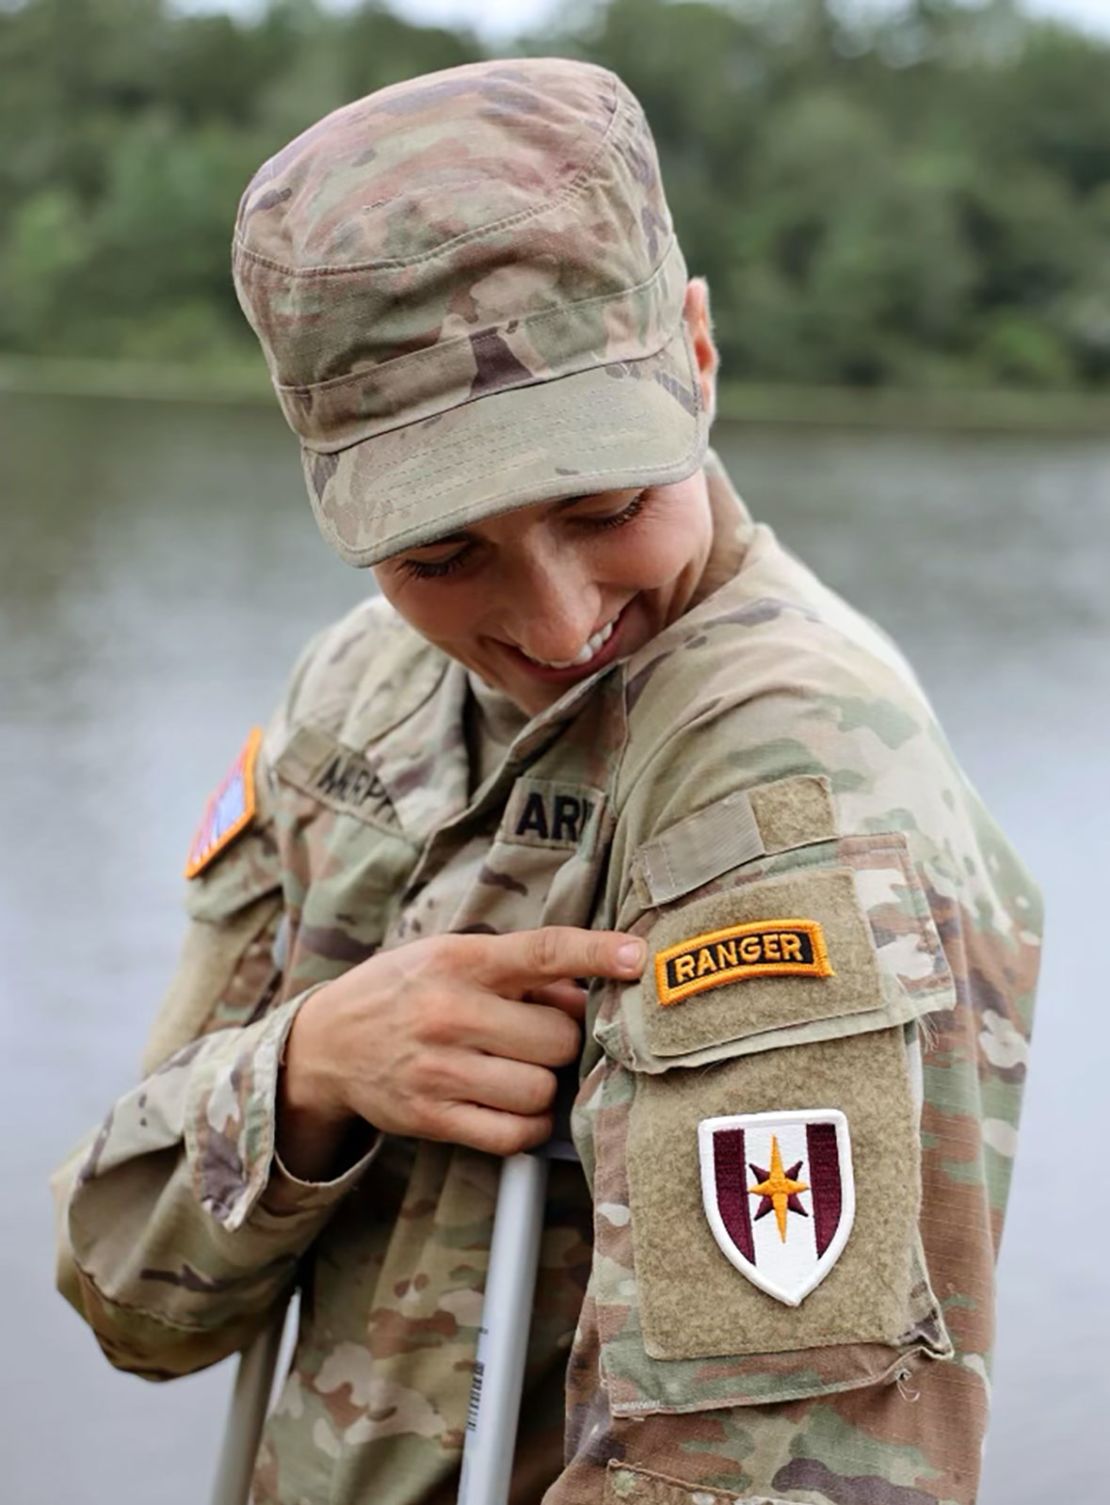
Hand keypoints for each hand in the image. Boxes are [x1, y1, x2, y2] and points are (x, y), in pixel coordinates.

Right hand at [276, 927, 644, 1174]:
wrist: (325, 1044)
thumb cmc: (404, 991)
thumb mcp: (452, 958)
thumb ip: (520, 972)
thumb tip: (588, 995)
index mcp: (460, 960)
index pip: (542, 951)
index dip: (597, 953)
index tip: (638, 957)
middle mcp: (449, 1012)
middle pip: (557, 1037)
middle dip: (562, 1040)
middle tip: (538, 1036)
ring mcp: (439, 1069)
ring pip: (541, 1089)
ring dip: (547, 1085)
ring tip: (523, 1070)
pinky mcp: (432, 1117)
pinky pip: (514, 1134)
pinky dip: (530, 1126)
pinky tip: (516, 1106)